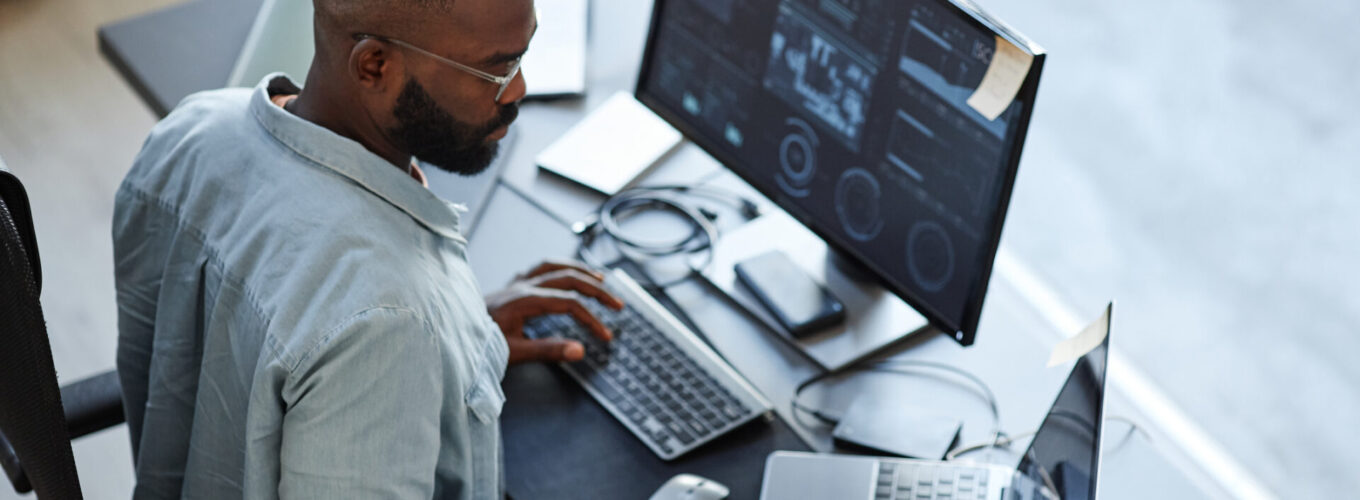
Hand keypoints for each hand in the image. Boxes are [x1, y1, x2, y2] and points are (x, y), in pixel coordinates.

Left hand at [485, 260, 624, 363]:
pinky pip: (539, 268)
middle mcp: (521, 286)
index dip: (591, 318)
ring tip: (600, 278)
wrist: (449, 333)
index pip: (569, 304)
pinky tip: (566, 274)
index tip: (605, 336)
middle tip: (617, 304)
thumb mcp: (513, 352)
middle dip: (597, 290)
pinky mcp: (510, 286)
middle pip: (568, 278)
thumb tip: (580, 351)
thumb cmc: (477, 345)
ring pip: (554, 266)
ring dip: (580, 271)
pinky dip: (558, 268)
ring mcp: (514, 283)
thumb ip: (548, 351)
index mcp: (523, 300)